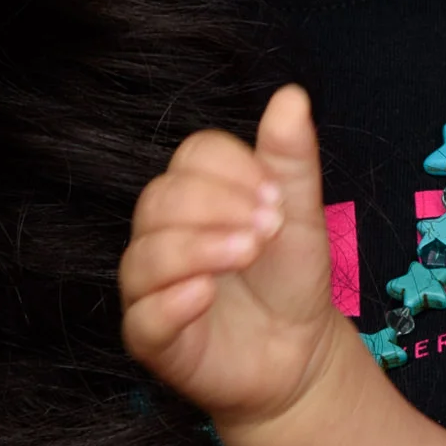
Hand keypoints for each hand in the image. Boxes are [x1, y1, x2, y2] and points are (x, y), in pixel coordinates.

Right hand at [120, 84, 343, 423]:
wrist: (299, 350)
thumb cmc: (290, 276)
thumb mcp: (303, 213)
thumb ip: (292, 158)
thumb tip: (291, 94)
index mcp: (197, 194)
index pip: (193, 155)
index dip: (234, 168)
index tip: (277, 193)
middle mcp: (163, 234)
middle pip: (163, 199)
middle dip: (219, 206)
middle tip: (270, 226)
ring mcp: (152, 288)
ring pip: (146, 254)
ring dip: (201, 248)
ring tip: (249, 251)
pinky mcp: (152, 338)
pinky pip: (142, 317)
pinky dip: (172, 301)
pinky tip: (205, 294)